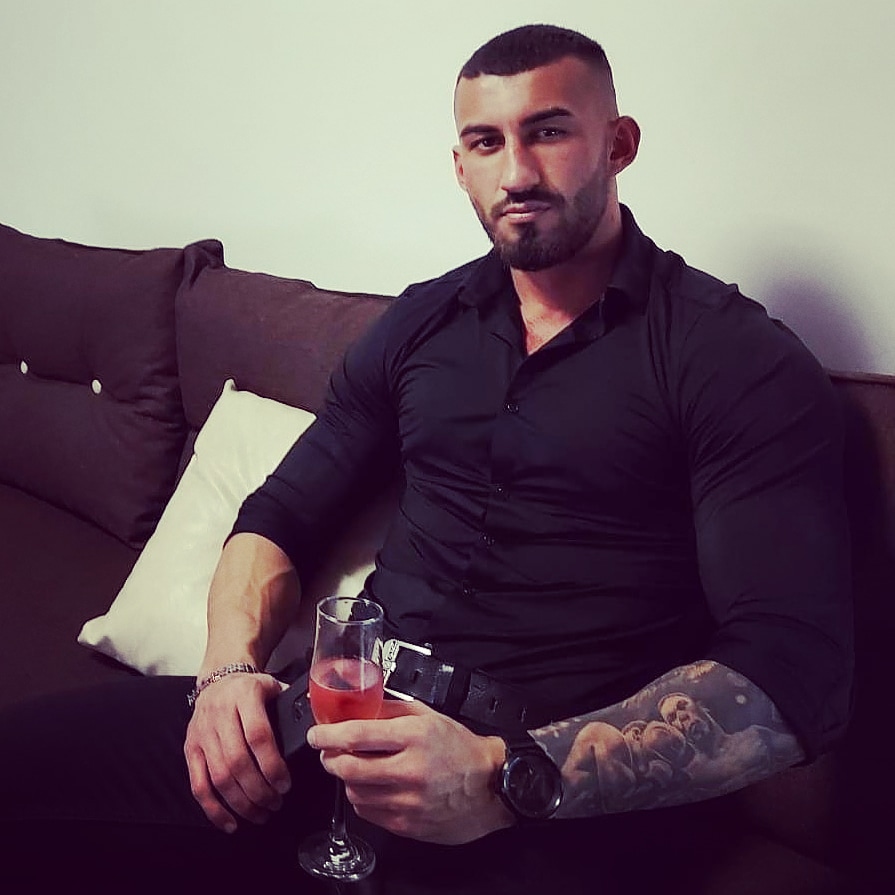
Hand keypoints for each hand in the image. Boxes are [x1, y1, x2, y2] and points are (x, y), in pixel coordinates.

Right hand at [183, 672, 289, 832]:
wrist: (217, 679)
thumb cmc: (250, 688)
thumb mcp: (273, 686)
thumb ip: (293, 704)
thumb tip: (320, 721)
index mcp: (245, 696)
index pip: (258, 736)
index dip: (272, 765)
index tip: (285, 784)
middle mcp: (220, 715)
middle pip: (238, 762)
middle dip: (259, 790)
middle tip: (276, 804)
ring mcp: (202, 735)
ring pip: (219, 777)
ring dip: (241, 803)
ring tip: (261, 814)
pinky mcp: (191, 750)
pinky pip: (198, 785)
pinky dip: (214, 809)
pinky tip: (231, 822)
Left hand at [307, 699, 514, 843]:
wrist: (491, 787)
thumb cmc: (461, 749)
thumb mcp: (429, 716)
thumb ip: (391, 711)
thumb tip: (357, 710)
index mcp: (415, 736)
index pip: (357, 735)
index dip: (328, 735)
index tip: (317, 735)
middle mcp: (410, 769)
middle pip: (348, 768)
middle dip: (330, 759)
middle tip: (330, 753)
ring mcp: (407, 801)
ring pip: (354, 792)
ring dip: (347, 780)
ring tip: (359, 769)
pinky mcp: (407, 825)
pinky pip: (367, 813)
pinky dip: (363, 798)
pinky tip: (374, 788)